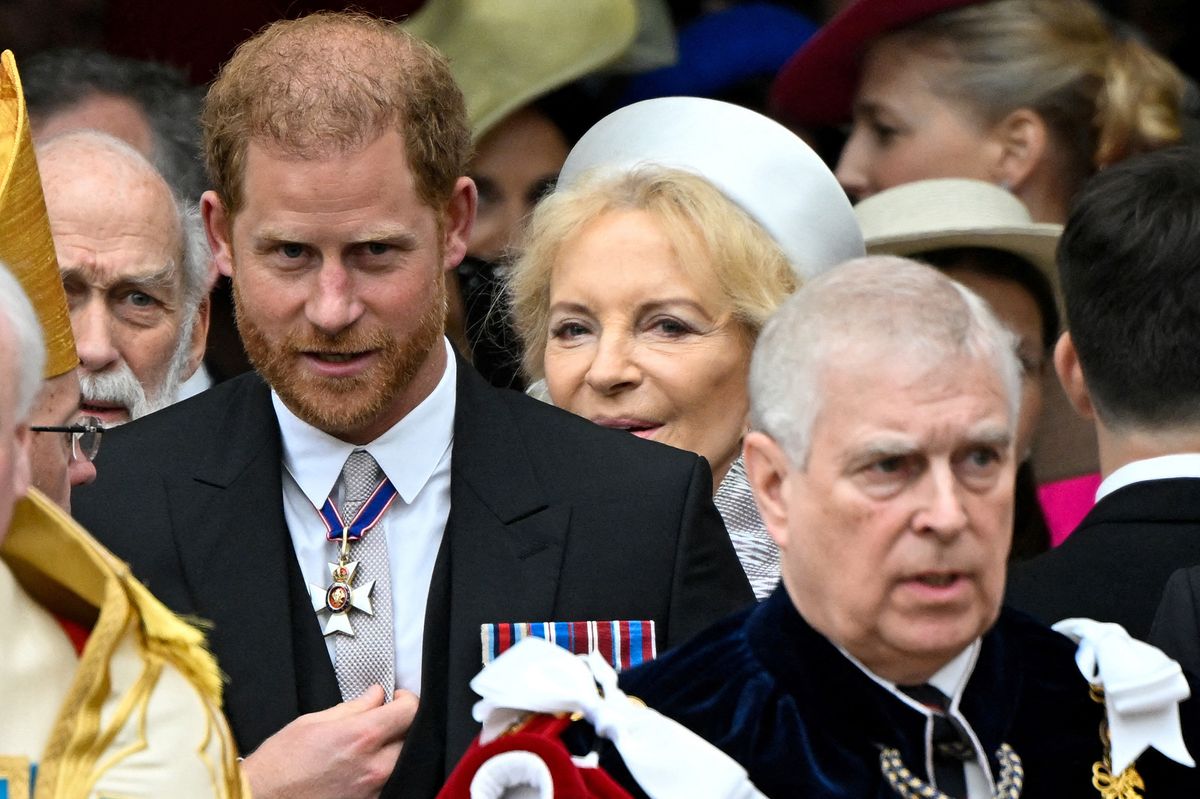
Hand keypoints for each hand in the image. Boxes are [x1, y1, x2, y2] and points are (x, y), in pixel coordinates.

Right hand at [241, 686, 418, 798]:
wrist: (263, 798)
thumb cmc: (282, 761)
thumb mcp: (314, 721)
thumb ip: (354, 706)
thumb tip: (376, 695)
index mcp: (362, 736)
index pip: (410, 710)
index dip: (405, 699)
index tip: (396, 698)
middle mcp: (375, 765)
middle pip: (411, 736)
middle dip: (400, 724)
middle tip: (382, 720)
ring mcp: (374, 789)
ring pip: (402, 760)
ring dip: (392, 748)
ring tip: (368, 745)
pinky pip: (388, 780)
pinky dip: (382, 769)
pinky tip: (361, 765)